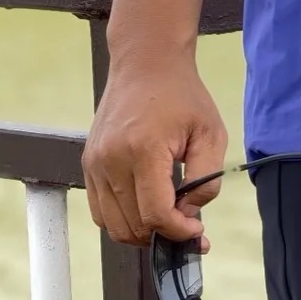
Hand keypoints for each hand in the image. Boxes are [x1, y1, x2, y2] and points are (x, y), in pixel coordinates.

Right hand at [83, 54, 228, 246]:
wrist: (145, 63)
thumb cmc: (182, 97)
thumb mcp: (211, 135)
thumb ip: (206, 183)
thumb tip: (188, 216)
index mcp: (143, 150)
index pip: (156, 215)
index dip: (179, 232)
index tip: (197, 229)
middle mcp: (111, 159)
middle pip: (134, 226)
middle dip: (164, 236)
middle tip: (186, 225)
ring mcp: (95, 162)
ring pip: (115, 226)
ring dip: (143, 233)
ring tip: (167, 218)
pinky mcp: (88, 164)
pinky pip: (101, 213)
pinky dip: (124, 221)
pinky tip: (146, 209)